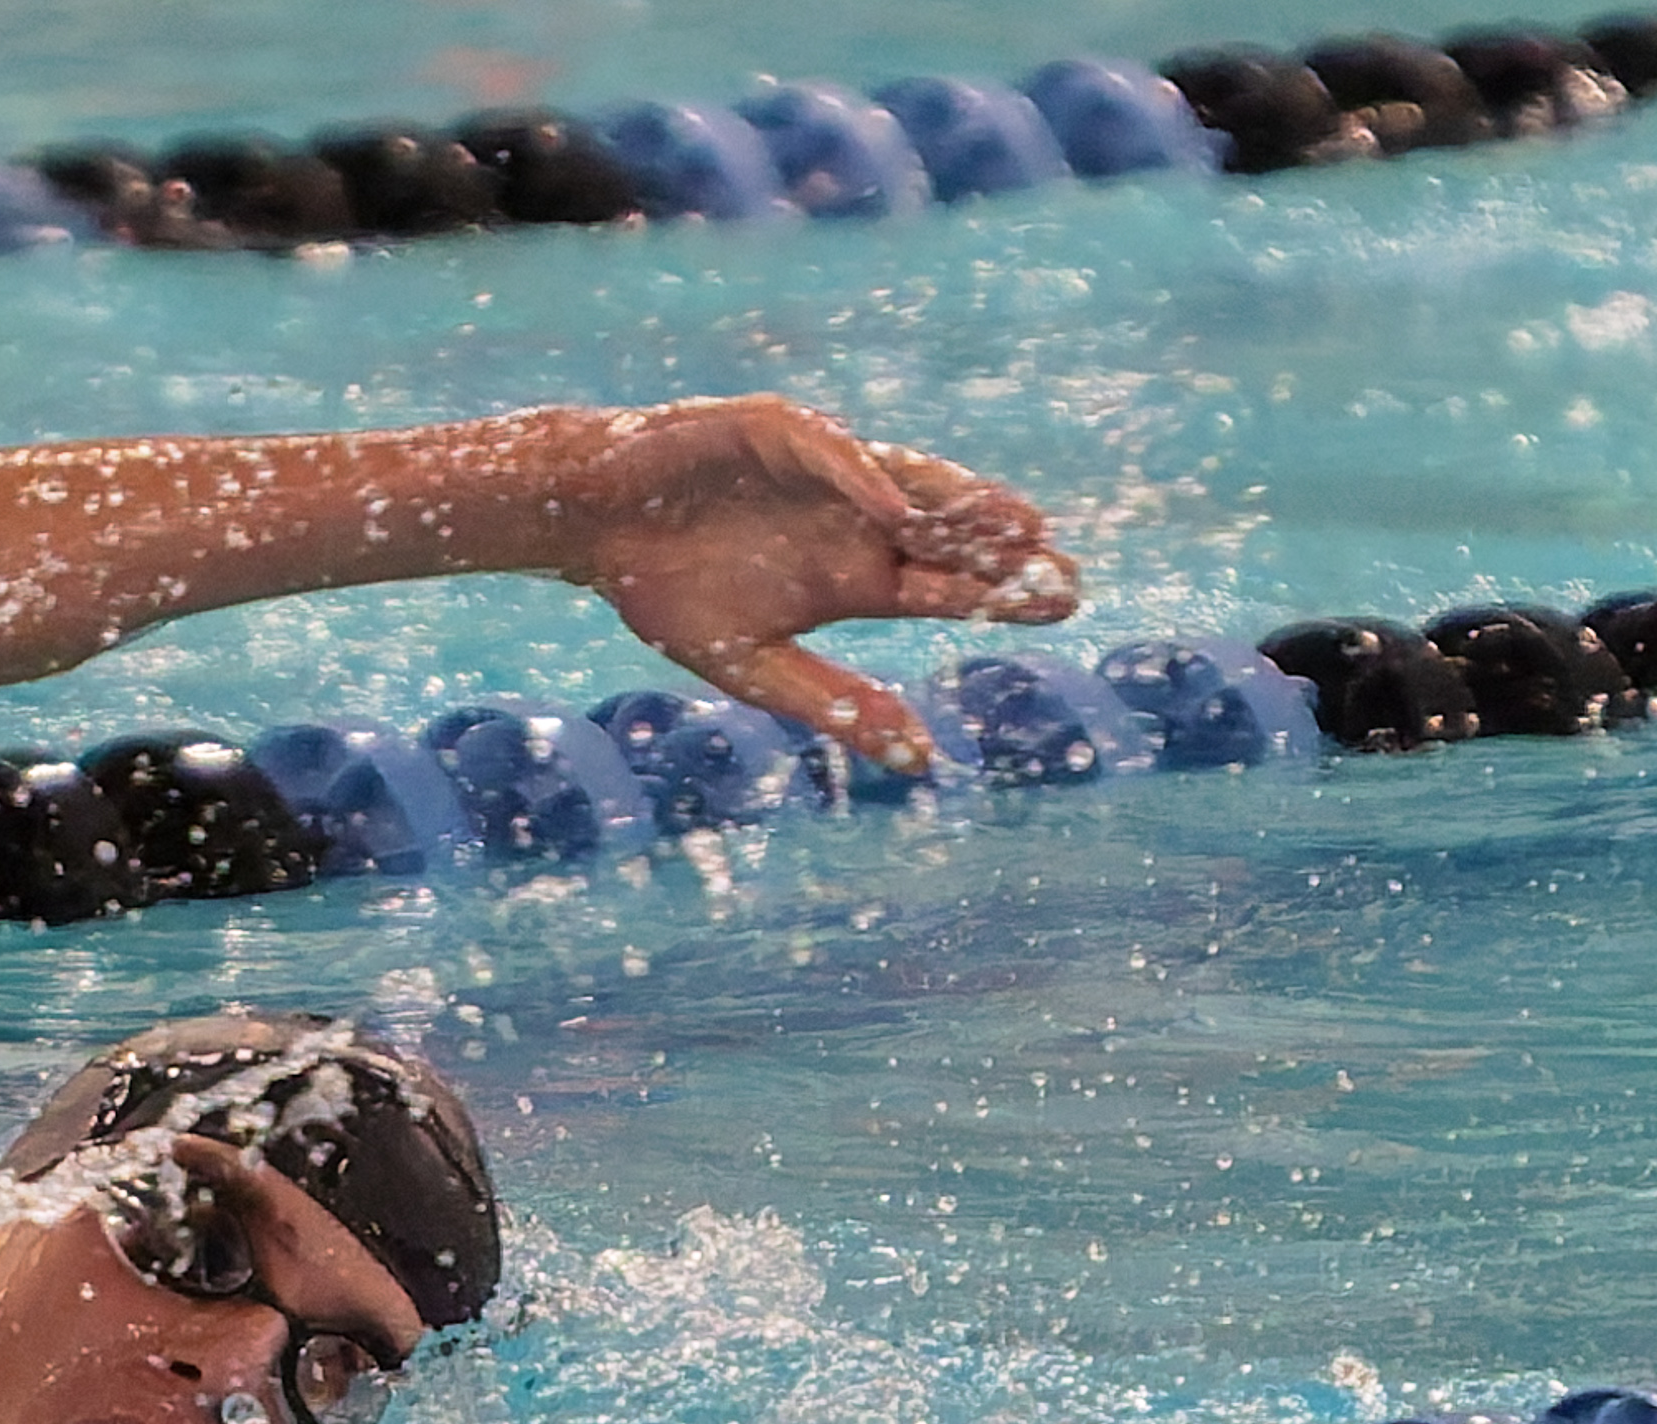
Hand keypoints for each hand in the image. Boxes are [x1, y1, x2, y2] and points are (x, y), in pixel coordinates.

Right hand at [552, 396, 1078, 771]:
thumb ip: (835, 704)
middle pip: (947, 532)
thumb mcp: (753, 666)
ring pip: (906, 483)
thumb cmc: (666, 590)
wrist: (592, 526)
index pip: (948, 583)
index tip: (1064, 605)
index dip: (1002, 593)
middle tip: (1063, 571)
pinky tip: (899, 508)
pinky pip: (826, 454)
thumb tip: (919, 757)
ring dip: (959, 503)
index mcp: (855, 575)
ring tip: (1017, 524)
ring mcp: (823, 472)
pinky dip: (859, 478)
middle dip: (1003, 550)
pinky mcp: (774, 433)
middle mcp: (855, 519)